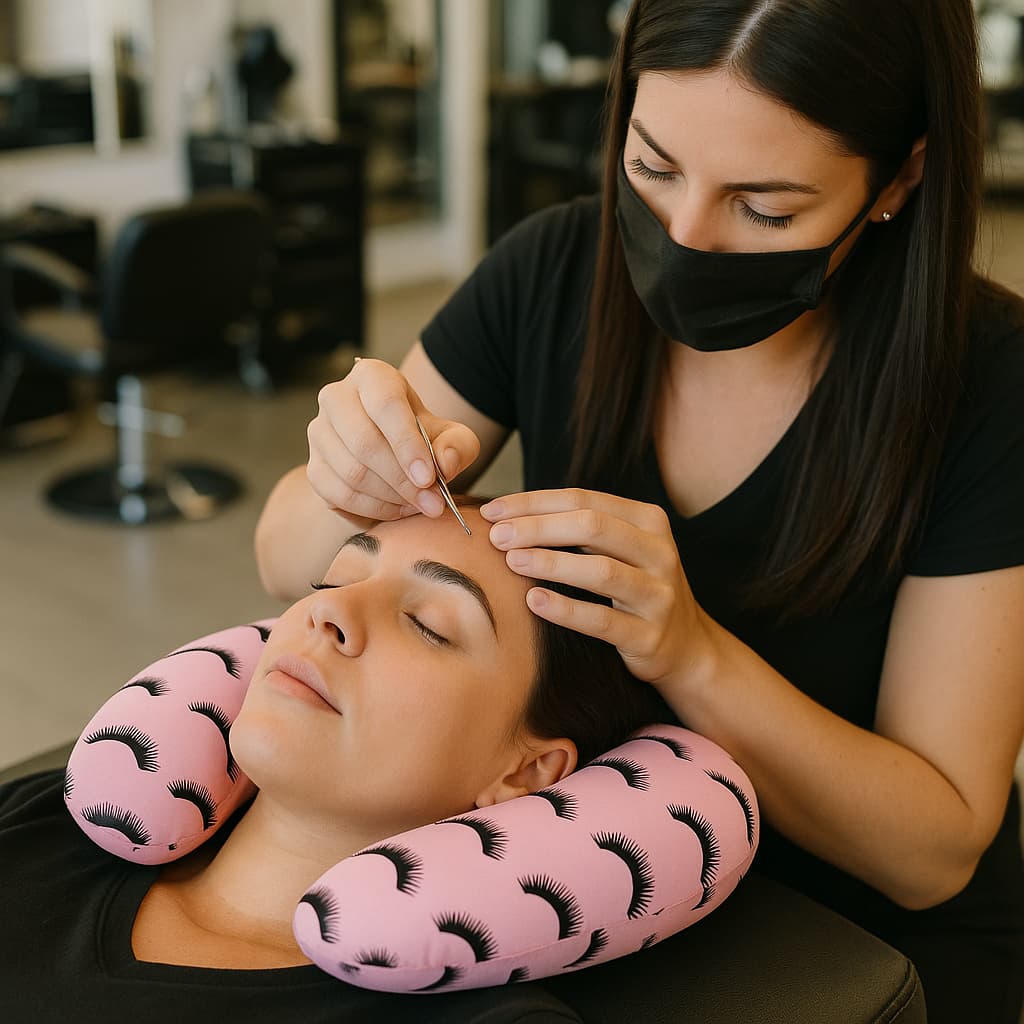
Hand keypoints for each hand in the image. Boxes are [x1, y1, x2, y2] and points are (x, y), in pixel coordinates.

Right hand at [306, 358, 480, 522]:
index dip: (408, 444)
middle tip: (432, 502)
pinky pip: (340, 494)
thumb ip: (458, 446)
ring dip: (391, 497)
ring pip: (352, 472)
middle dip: (402, 480)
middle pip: (364, 442)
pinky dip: (374, 509)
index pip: (385, 405)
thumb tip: (445, 464)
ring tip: (419, 504)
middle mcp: (337, 397)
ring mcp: (319, 432)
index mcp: (372, 377)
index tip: (429, 477)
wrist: (395, 457)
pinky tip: (398, 509)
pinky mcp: (314, 467)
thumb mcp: (452, 437)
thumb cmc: (423, 438)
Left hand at [481, 489, 712, 688]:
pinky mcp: (650, 636)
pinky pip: (602, 620)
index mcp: (648, 521)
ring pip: (601, 571)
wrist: (685, 646)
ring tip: (511, 561)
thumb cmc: (636, 588)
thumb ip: (579, 529)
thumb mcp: (619, 550)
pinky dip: (566, 609)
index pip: (583, 499)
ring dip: (551, 563)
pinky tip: (533, 601)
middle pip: (592, 527)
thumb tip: (508, 515)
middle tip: (497, 536)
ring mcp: (658, 595)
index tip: (493, 510)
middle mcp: (659, 552)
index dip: (534, 502)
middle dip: (538, 527)